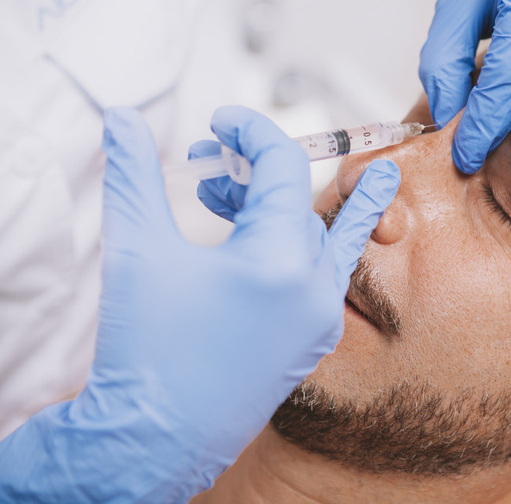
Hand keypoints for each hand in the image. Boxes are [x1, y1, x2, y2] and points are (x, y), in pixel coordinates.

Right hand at [0, 106, 399, 500]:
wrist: (157, 437)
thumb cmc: (147, 350)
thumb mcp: (137, 251)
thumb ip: (134, 176)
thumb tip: (122, 120)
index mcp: (279, 261)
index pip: (283, 168)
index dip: (251, 131)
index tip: (221, 122)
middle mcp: (314, 287)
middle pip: (294, 202)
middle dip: (248, 175)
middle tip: (205, 166)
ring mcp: (320, 316)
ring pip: (311, 236)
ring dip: (274, 207)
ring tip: (227, 196)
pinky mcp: (314, 337)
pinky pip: (327, 271)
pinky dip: (320, 238)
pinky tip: (340, 207)